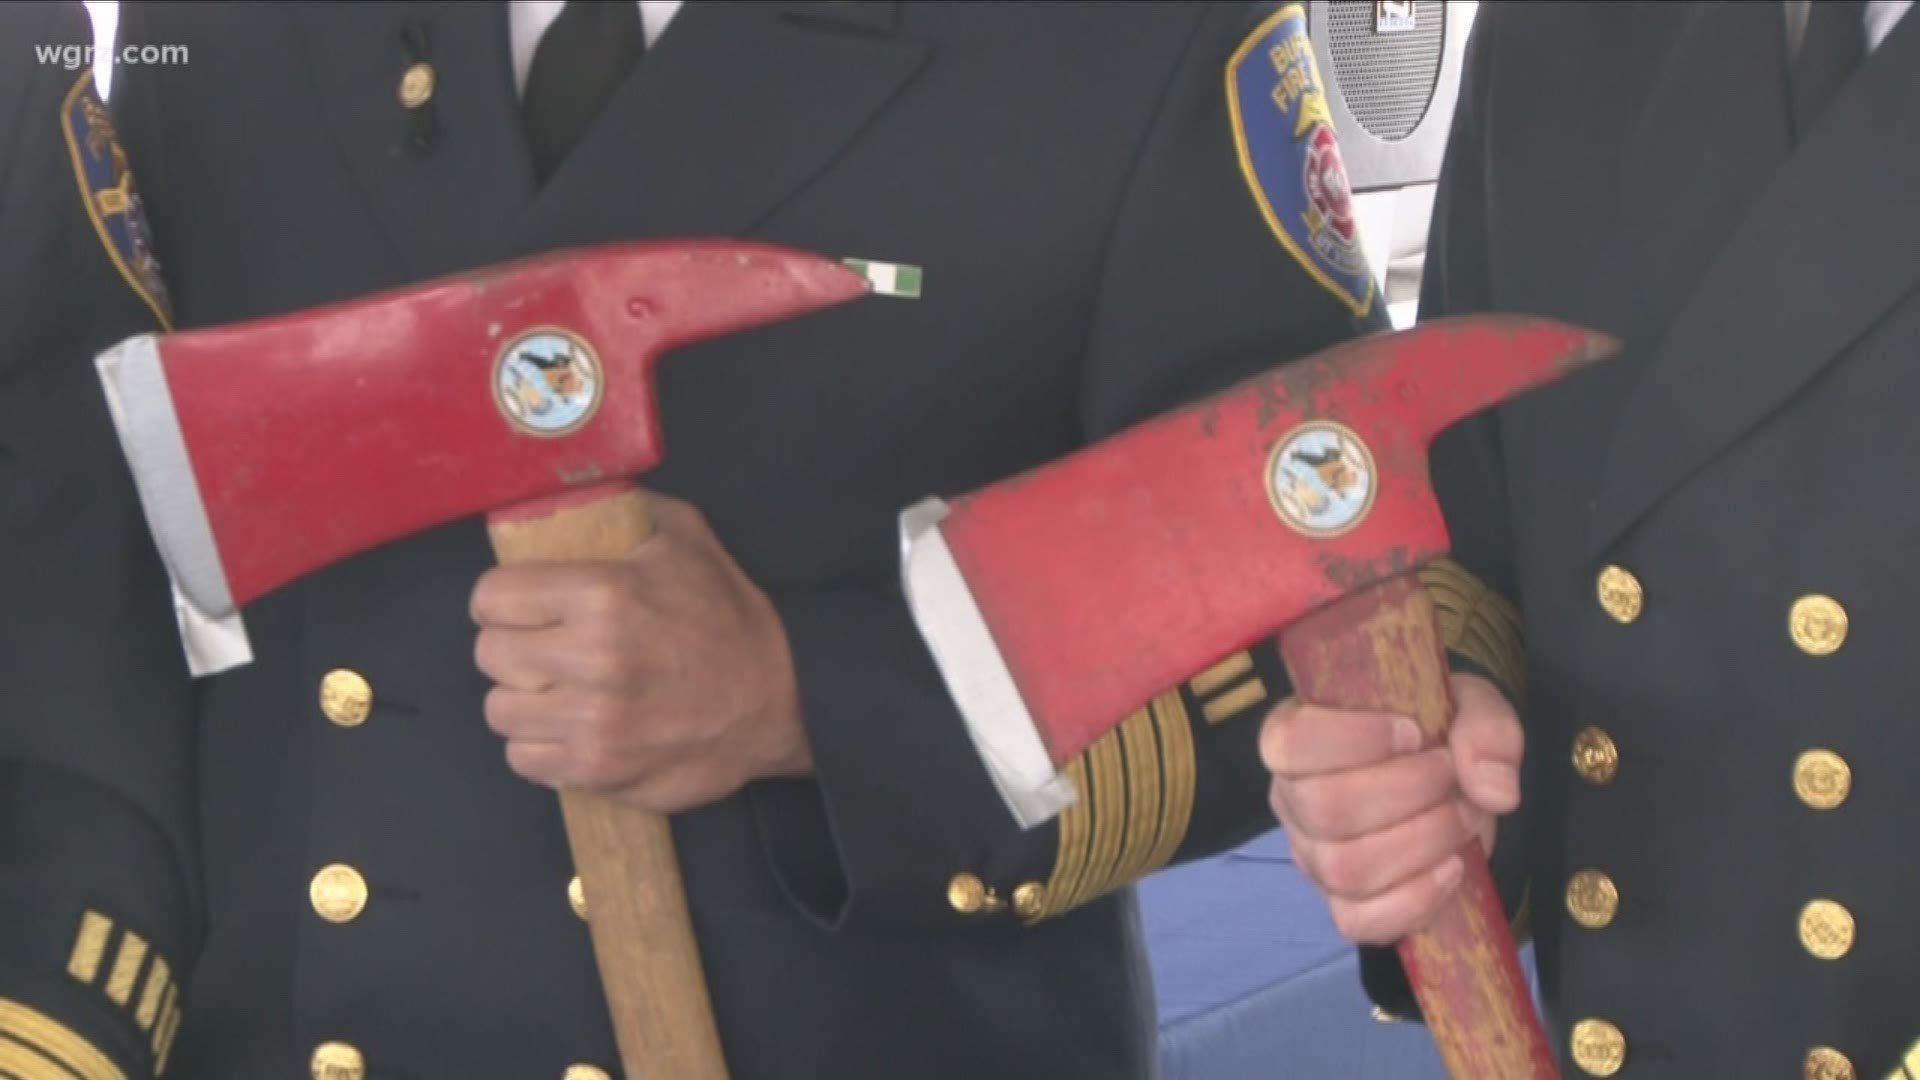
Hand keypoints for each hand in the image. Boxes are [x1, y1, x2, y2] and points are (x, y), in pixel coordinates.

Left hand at [469, 493, 812, 811]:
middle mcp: (590, 658)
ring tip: (557, 692)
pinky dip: (540, 746)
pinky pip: (524, 760)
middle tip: (544, 648)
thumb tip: (575, 492)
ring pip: (500, 711)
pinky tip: (569, 729)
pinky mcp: (598, 769)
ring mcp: (592, 721)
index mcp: (602, 594)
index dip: (502, 599)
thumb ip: (629, 509)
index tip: (519, 606)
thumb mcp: (688, 538)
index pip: (491, 598)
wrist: (781, 699)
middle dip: (512, 647)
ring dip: (524, 700)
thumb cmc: (729, 617)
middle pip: (490, 654)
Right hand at [1259, 672, 1521, 944]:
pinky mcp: (1341, 905)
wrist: (1451, 788)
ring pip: (1346, 869)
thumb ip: (1485, 729)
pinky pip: (1361, 922)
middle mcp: (1292, 799)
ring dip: (1422, 842)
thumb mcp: (1470, 707)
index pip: (1289, 743)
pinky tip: (1454, 867)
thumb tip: (1493, 789)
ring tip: (1463, 816)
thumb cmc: (1438, 736)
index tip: (1414, 734)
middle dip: (1408, 792)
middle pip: (1325, 810)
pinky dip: (1418, 899)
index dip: (1351, 739)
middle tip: (1452, 776)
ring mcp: (1313, 858)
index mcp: (1298, 738)